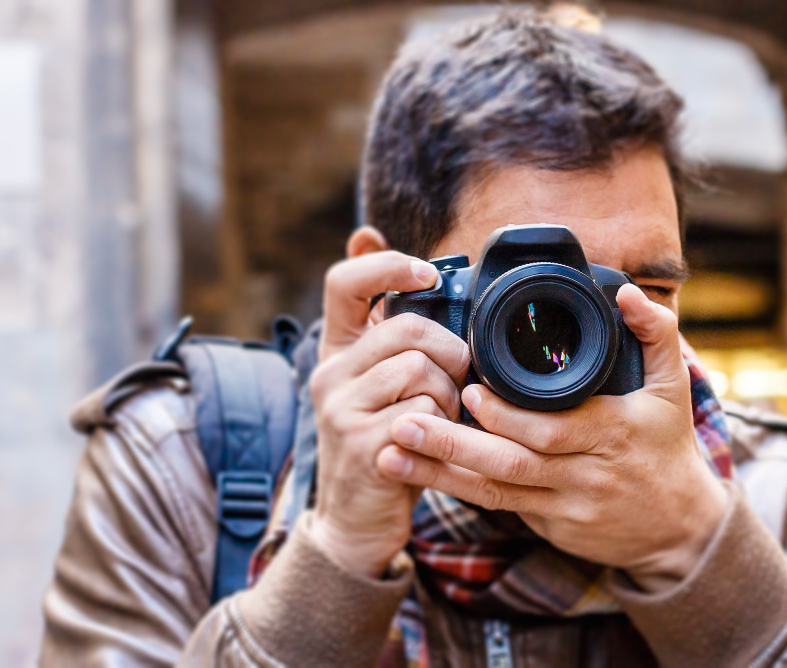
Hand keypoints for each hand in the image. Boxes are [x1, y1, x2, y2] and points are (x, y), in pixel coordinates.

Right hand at [306, 247, 469, 578]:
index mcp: (337, 350)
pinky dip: (444, 427)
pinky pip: (423, 413)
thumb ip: (401, 338)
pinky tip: (435, 443)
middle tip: (458, 382)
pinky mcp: (360, 444)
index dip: (388, 266)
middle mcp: (328, 374)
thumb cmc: (391, 442)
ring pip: (420, 370)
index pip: (345, 282)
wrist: (358, 522)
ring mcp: (339, 410)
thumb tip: (415, 265)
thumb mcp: (386, 385)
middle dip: (451, 352)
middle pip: (406, 327)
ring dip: (450, 396)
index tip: (429, 274)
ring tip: (444, 420)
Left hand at [375, 283, 728, 591]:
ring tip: (390, 454)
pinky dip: (458, 491)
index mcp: (613, 434)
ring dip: (439, 475)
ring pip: (495, 492)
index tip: (467, 390)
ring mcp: (566, 507)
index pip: (552, 430)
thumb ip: (655, 332)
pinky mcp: (550, 526)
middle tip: (405, 423)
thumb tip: (625, 291)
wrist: (680, 528)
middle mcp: (586, 474)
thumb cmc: (669, 446)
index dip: (506, 416)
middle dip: (454, 446)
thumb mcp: (674, 387)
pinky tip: (418, 476)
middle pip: (512, 464)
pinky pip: (499, 507)